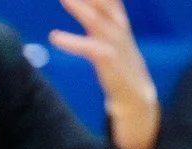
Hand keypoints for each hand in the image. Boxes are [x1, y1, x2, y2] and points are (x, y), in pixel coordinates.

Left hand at [52, 0, 159, 148]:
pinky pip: (90, 48)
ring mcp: (116, 44)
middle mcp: (119, 28)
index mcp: (119, 21)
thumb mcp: (112, 38)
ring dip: (80, 6)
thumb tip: (88, 8)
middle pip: (105, 1)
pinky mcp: (109, 62)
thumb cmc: (120, 67)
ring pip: (97, 19)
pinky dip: (72, 41)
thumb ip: (101, 19)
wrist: (136, 97)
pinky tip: (54, 36)